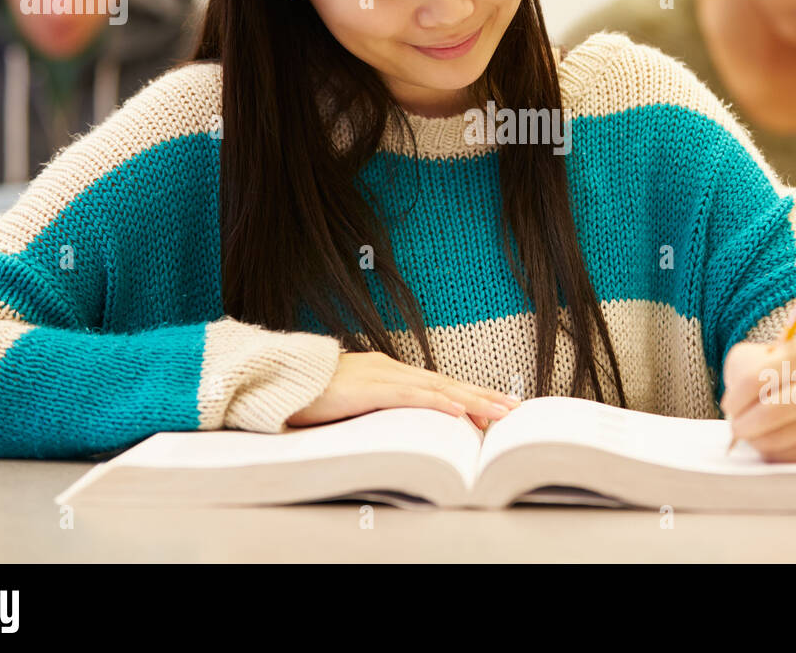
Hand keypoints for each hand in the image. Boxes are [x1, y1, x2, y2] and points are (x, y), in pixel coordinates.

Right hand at [287, 351, 520, 430]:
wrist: (280, 378)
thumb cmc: (312, 393)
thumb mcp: (352, 401)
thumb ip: (377, 407)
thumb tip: (398, 425)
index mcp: (390, 373)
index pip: (439, 386)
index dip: (470, 396)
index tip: (497, 407)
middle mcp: (393, 370)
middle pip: (447, 384)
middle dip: (484, 396)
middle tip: (516, 408)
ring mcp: (383, 377)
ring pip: (438, 389)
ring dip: (473, 401)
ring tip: (501, 412)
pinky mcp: (370, 388)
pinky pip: (411, 397)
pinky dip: (438, 404)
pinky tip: (460, 412)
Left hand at [721, 338, 795, 462]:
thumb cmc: (777, 373)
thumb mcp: (756, 357)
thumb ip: (739, 370)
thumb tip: (733, 408)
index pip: (754, 380)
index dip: (734, 398)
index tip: (729, 406)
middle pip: (768, 413)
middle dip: (741, 423)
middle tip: (736, 425)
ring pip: (773, 439)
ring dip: (752, 438)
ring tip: (754, 428)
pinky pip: (781, 457)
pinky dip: (767, 451)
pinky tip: (773, 437)